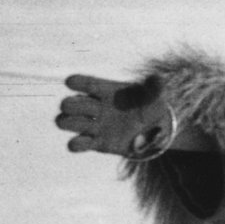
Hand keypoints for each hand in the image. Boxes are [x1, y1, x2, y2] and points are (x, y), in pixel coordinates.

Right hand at [57, 74, 181, 157]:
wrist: (153, 130)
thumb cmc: (149, 106)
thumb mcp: (155, 96)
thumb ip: (155, 88)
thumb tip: (157, 78)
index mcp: (106, 91)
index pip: (88, 84)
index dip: (78, 82)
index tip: (69, 81)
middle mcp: (95, 107)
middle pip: (73, 104)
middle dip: (70, 105)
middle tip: (73, 107)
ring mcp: (94, 125)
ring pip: (68, 122)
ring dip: (67, 122)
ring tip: (77, 123)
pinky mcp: (96, 143)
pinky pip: (79, 144)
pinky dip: (76, 144)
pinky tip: (80, 143)